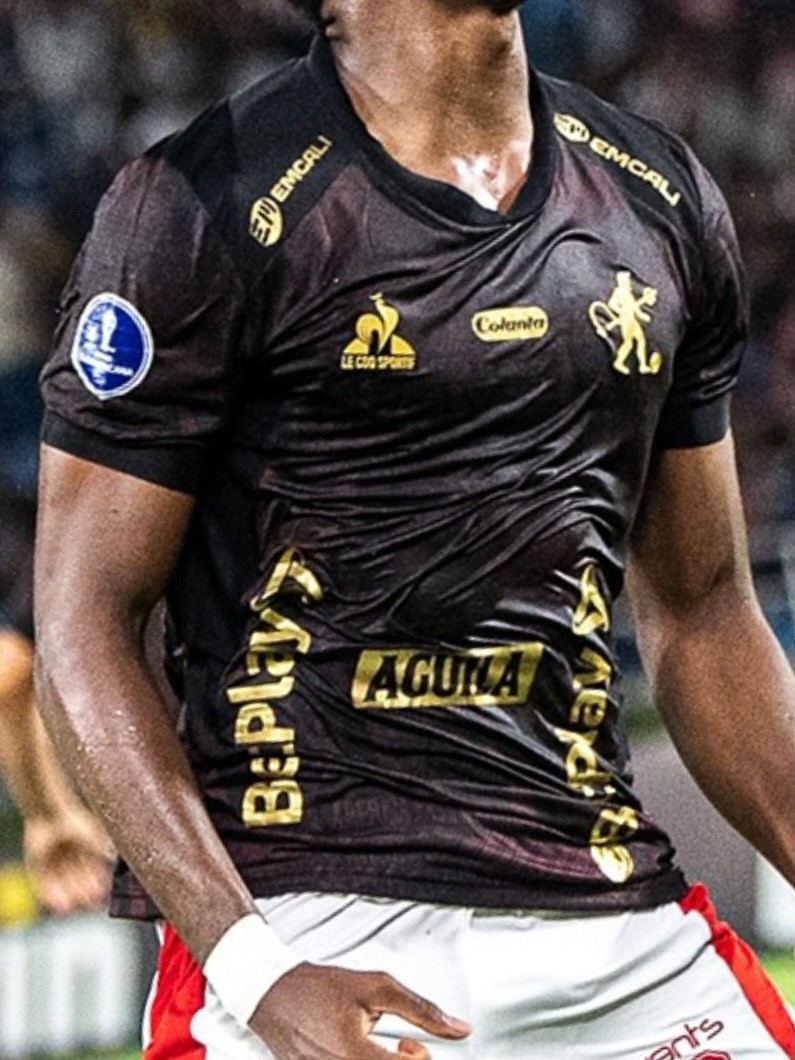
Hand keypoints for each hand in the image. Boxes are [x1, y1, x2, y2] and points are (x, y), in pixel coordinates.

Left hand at [23, 802, 113, 915]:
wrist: (49, 813)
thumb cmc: (74, 822)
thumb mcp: (93, 837)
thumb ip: (104, 849)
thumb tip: (116, 859)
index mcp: (84, 847)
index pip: (93, 870)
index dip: (97, 883)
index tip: (102, 895)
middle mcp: (69, 855)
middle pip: (78, 879)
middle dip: (83, 892)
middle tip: (89, 904)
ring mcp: (53, 860)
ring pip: (62, 883)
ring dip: (68, 896)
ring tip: (74, 907)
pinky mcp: (37, 864)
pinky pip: (44, 883)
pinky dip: (51, 895)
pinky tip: (58, 905)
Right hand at [251, 961, 471, 1058]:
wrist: (272, 994)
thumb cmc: (317, 989)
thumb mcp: (376, 987)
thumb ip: (421, 1010)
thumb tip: (457, 1028)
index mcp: (355, 1057)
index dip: (417, 1057)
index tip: (408, 1042)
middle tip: (394, 1046)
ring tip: (368, 1048)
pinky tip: (352, 1052)